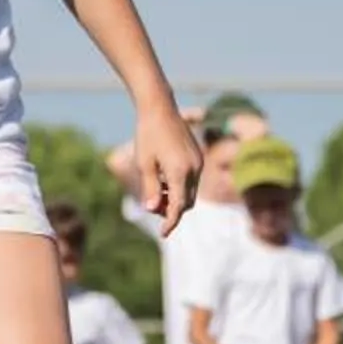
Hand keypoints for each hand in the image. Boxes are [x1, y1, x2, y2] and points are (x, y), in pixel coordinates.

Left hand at [128, 100, 203, 233]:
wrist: (159, 109)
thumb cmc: (148, 135)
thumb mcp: (144, 164)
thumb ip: (150, 188)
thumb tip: (152, 210)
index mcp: (179, 171)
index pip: (178, 206)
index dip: (171, 222)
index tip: (163, 234)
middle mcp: (194, 168)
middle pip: (187, 202)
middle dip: (172, 210)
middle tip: (153, 206)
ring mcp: (198, 162)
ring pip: (190, 192)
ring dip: (176, 198)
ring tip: (156, 190)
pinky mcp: (198, 157)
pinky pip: (192, 180)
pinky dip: (180, 186)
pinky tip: (164, 179)